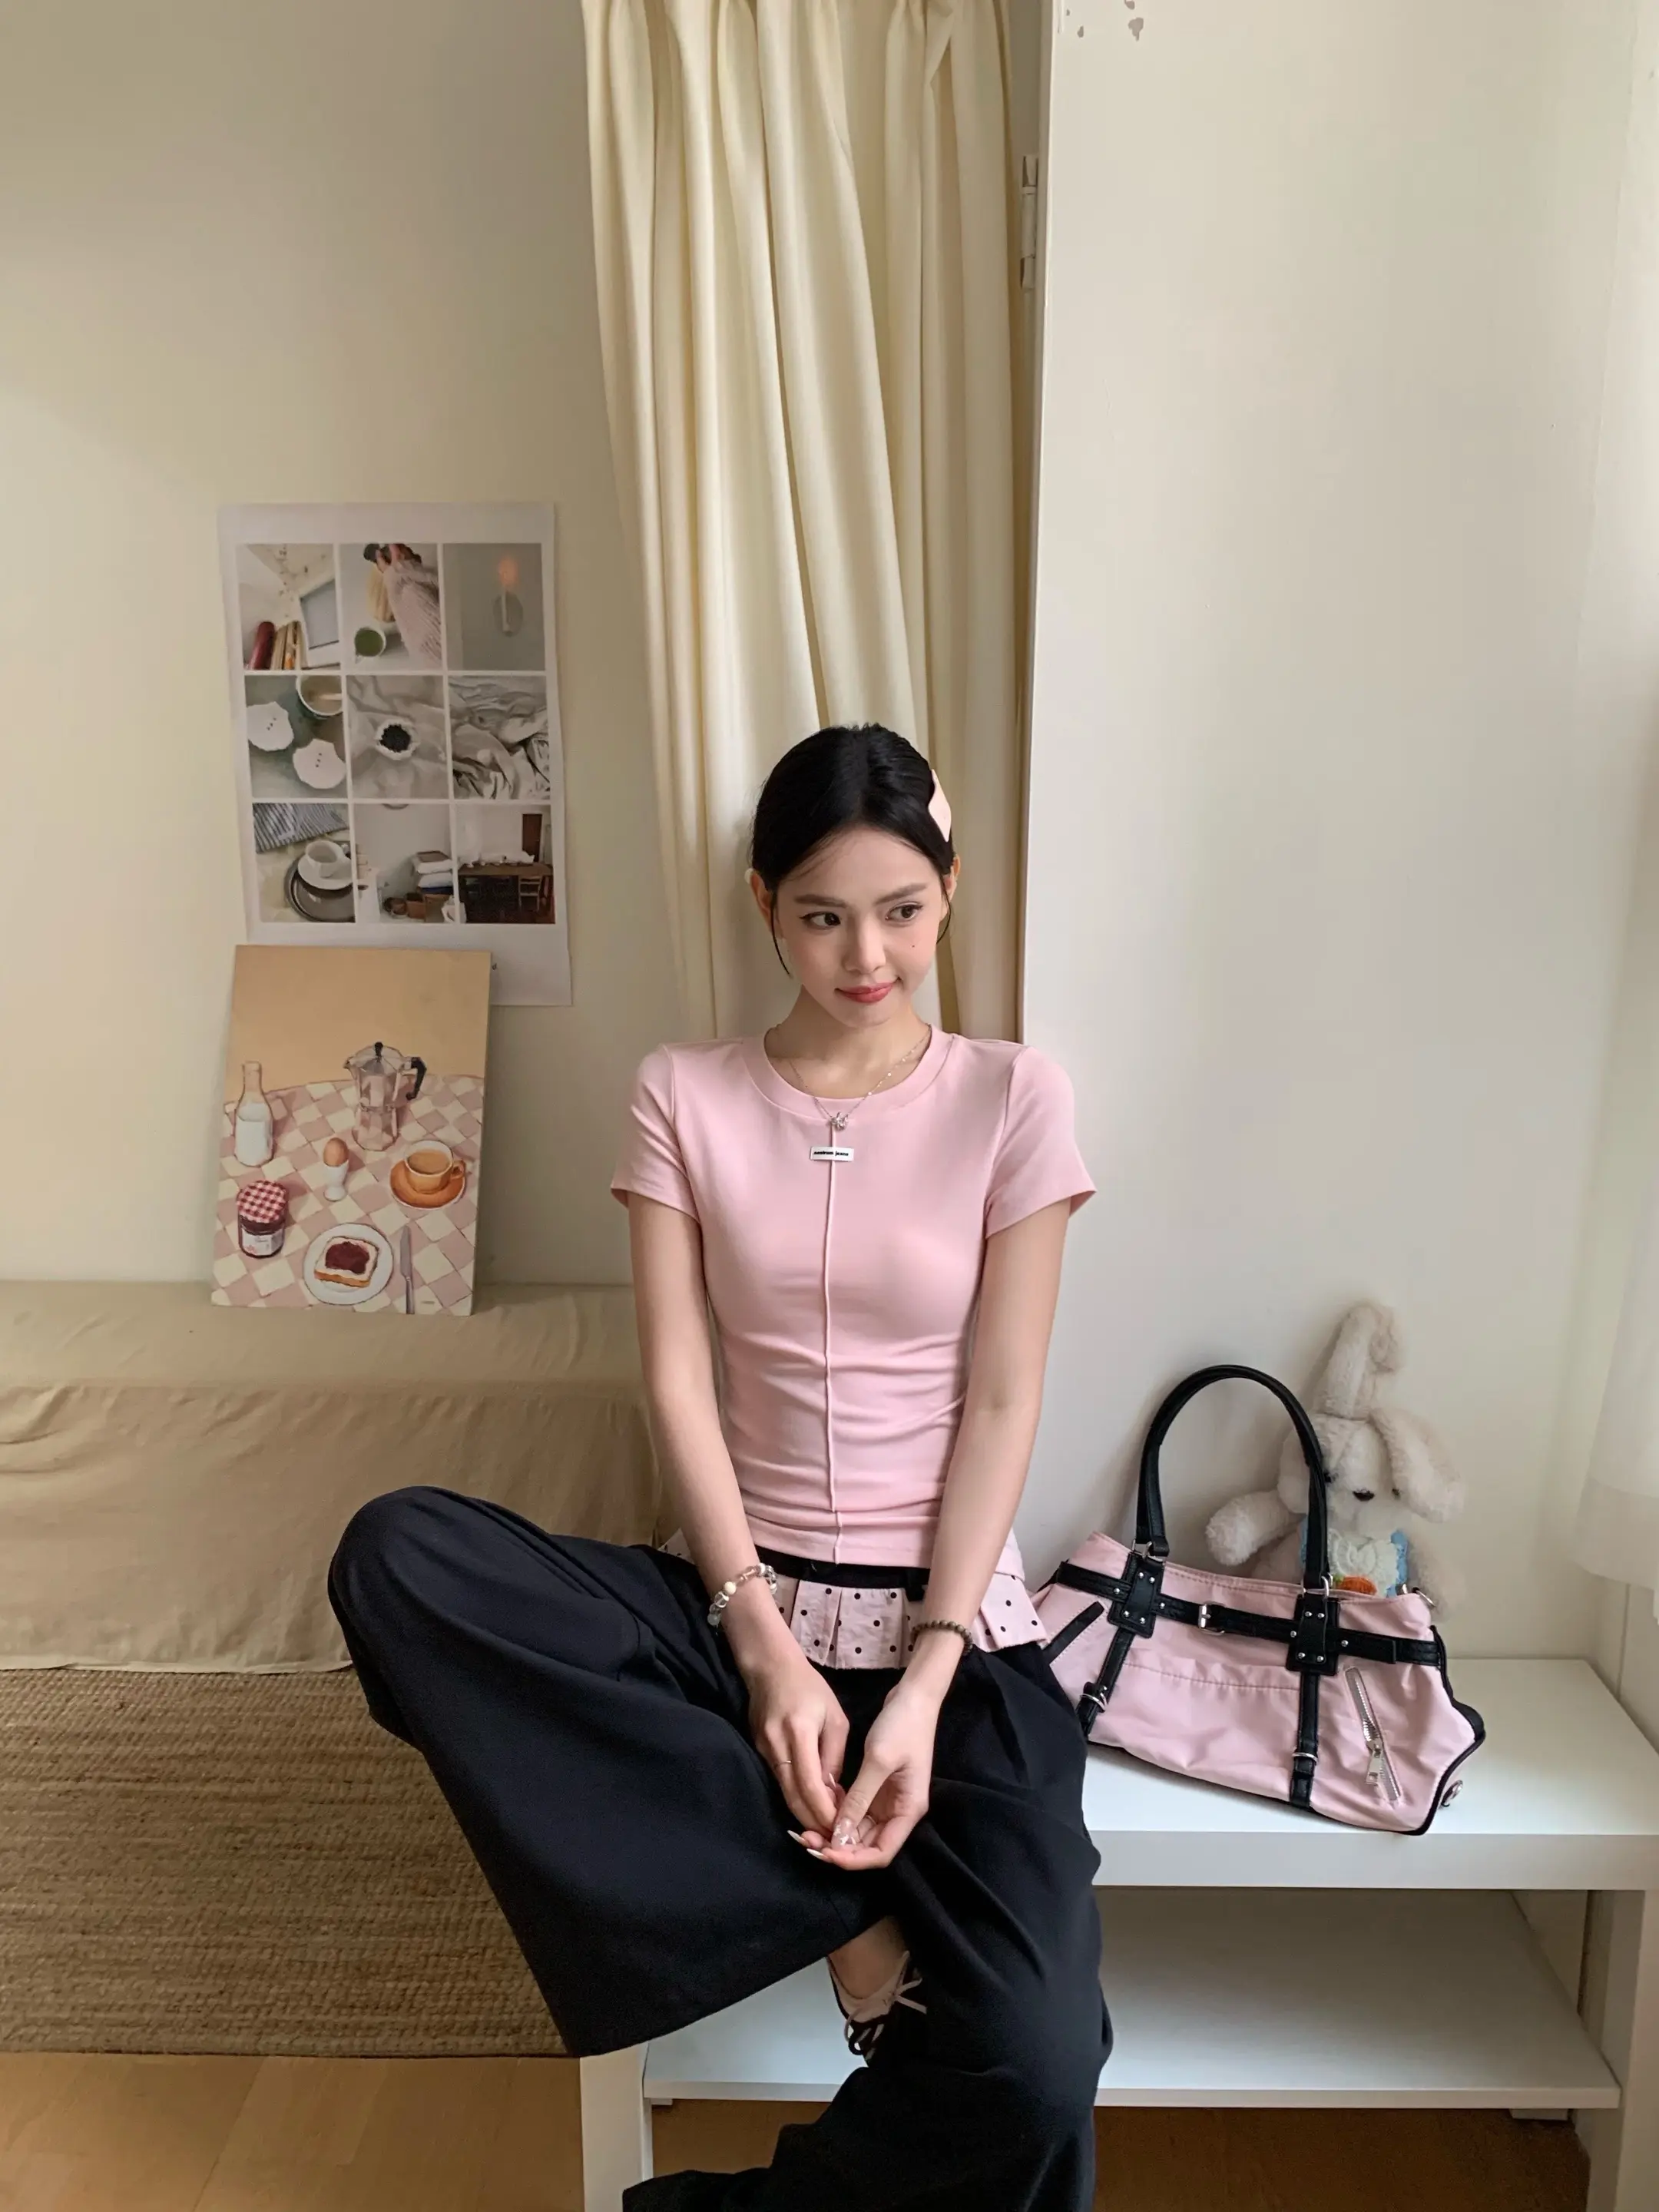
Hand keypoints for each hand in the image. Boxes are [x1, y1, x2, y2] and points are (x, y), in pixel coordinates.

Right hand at [727, 1591, 847, 1836]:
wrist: (770, 1667)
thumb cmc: (809, 1688)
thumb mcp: (835, 1718)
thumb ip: (835, 1756)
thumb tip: (834, 1793)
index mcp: (799, 1732)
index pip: (809, 1784)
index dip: (824, 1811)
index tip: (840, 1827)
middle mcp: (776, 1745)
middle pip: (793, 1796)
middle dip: (813, 1821)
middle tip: (833, 1839)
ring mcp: (763, 1749)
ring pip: (783, 1793)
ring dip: (804, 1813)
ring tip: (825, 1828)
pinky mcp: (758, 1751)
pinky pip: (778, 1781)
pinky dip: (795, 1796)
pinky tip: (810, 1805)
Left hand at [797, 1676, 940, 1870]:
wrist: (913, 1696)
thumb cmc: (901, 1726)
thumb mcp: (878, 1761)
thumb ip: (859, 1800)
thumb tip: (839, 1837)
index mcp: (908, 1810)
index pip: (881, 1853)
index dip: (854, 1859)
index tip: (826, 1853)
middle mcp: (899, 1812)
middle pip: (868, 1845)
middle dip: (839, 1848)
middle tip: (806, 1841)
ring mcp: (888, 1801)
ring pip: (859, 1831)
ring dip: (835, 1834)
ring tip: (806, 1831)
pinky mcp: (877, 1788)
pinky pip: (856, 1812)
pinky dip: (838, 1815)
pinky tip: (819, 1809)